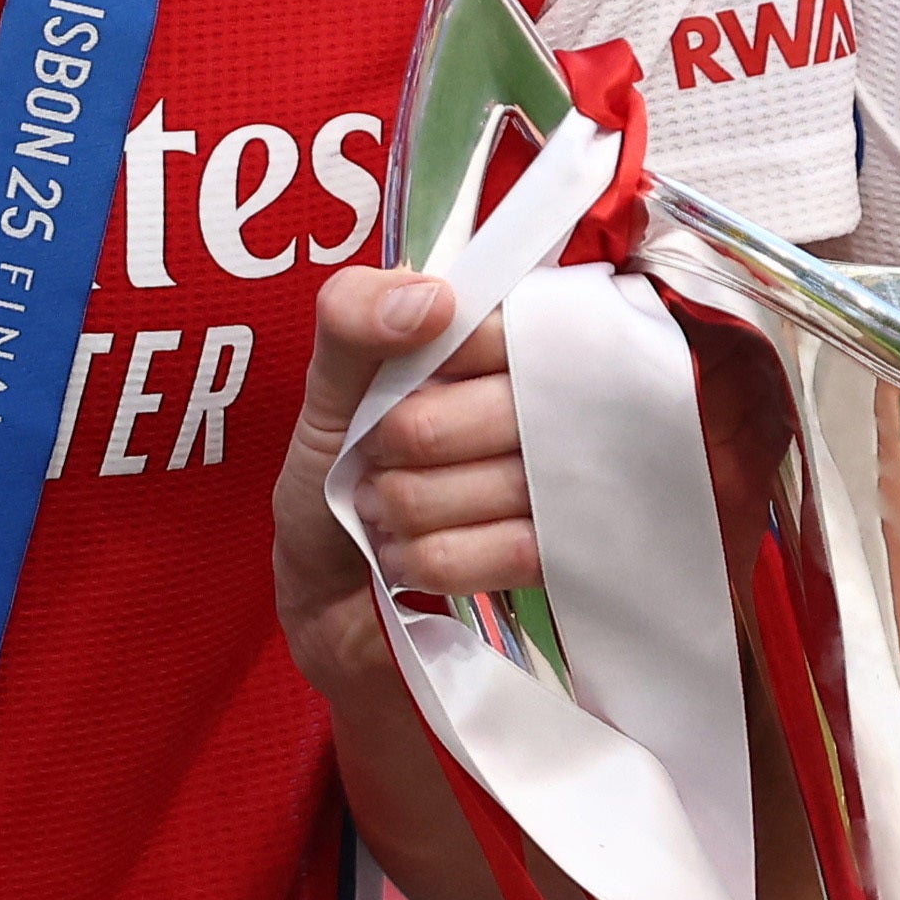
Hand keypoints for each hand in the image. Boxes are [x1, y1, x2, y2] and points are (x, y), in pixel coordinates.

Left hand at [269, 260, 528, 716]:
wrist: (334, 599)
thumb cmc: (340, 478)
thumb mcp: (328, 391)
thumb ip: (353, 319)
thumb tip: (430, 300)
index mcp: (501, 342)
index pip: (506, 322)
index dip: (439, 362)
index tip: (400, 388)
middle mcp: (553, 401)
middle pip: (504, 408)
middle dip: (410, 445)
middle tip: (377, 464)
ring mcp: (571, 481)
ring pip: (510, 482)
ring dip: (416, 508)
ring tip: (387, 516)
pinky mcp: (567, 555)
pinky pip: (517, 548)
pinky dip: (437, 559)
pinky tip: (410, 560)